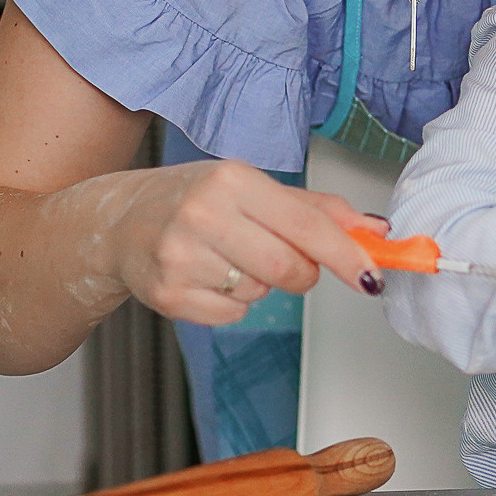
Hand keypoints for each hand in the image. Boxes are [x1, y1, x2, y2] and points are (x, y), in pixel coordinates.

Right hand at [98, 159, 384, 323]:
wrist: (121, 221)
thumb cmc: (195, 199)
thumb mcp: (254, 188)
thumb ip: (317, 210)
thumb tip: (374, 230)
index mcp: (232, 180)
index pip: (307, 226)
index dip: (345, 255)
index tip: (371, 276)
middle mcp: (203, 214)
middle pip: (288, 268)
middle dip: (301, 274)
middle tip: (287, 261)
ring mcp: (181, 256)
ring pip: (260, 292)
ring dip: (260, 284)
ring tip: (228, 257)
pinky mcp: (167, 294)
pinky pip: (231, 315)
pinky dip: (231, 303)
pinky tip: (208, 277)